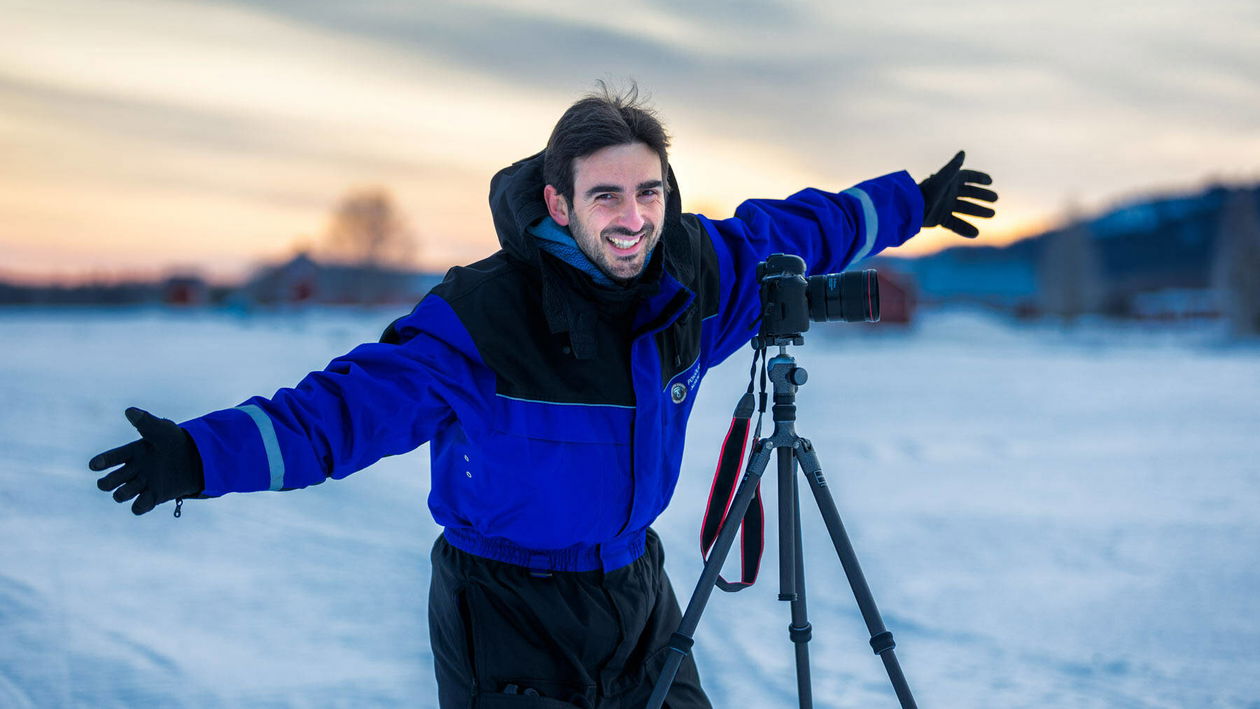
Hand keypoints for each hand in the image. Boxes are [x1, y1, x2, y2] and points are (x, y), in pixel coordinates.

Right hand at [90, 407, 204, 514]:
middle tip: (110, 481)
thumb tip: (129, 411)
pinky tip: (146, 498)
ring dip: (122, 493)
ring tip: (134, 486)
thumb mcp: (163, 430)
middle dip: (107, 483)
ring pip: (121, 494)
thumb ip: (146, 422)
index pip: (110, 458)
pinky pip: (138, 507)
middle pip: (110, 481)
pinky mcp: (154, 497)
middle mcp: (133, 470)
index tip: (95, 465)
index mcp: (132, 452)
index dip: (101, 462)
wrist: (198, 458)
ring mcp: (142, 484)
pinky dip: (139, 506)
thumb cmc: (176, 441)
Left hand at [918, 150, 997, 237]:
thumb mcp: (943, 178)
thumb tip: (962, 152)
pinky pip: (955, 224)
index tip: (990, 182)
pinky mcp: (940, 219)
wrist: (913, 210)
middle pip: (969, 193)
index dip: (979, 178)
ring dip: (978, 211)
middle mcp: (948, 193)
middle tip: (995, 200)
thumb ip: (953, 167)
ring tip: (992, 214)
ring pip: (965, 209)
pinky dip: (964, 229)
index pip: (967, 177)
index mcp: (949, 182)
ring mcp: (944, 207)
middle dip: (982, 196)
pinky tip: (975, 233)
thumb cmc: (928, 192)